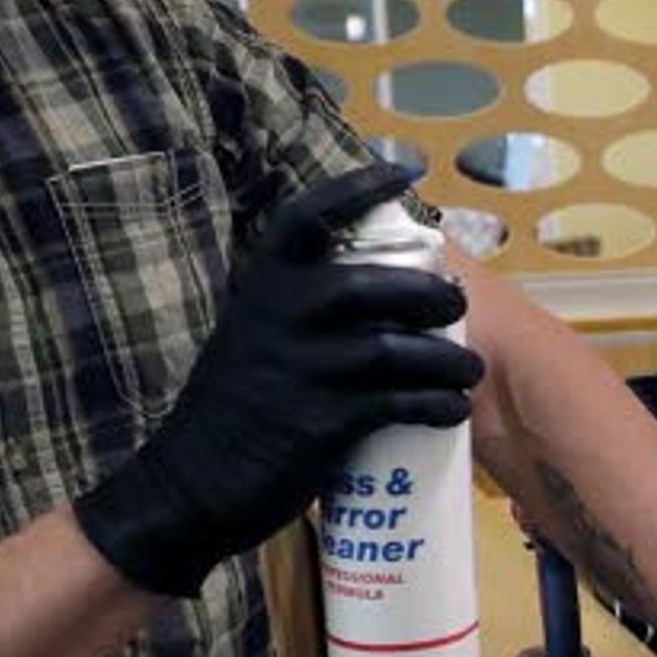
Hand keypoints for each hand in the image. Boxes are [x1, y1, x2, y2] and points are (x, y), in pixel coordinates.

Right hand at [73, 159, 482, 596]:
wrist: (189, 485)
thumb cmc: (231, 409)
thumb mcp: (250, 337)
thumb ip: (296, 309)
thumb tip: (366, 288)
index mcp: (260, 288)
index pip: (307, 219)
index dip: (358, 189)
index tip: (406, 171)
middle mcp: (279, 319)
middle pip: (368, 284)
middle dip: (424, 292)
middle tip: (455, 304)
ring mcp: (300, 372)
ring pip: (394, 349)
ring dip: (444, 358)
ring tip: (467, 370)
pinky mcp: (321, 425)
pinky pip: (397, 403)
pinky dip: (434, 404)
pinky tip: (451, 409)